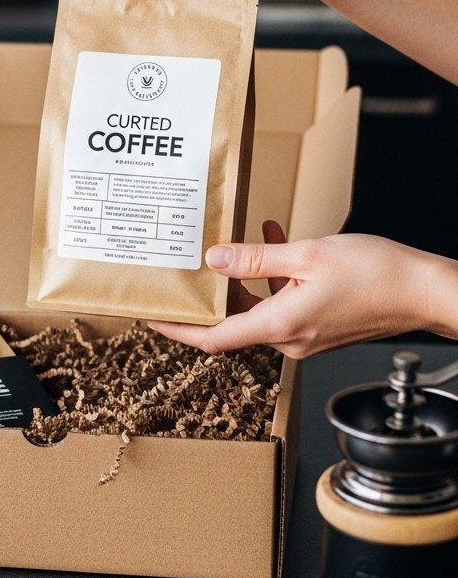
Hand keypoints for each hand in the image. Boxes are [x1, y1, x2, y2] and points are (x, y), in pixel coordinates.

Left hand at [148, 224, 455, 357]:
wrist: (424, 291)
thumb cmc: (377, 275)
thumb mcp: (307, 255)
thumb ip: (257, 257)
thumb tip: (216, 258)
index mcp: (279, 327)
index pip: (213, 338)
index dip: (178, 328)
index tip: (153, 316)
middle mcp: (289, 339)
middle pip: (233, 322)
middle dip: (213, 292)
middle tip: (190, 267)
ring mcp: (305, 335)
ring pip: (259, 307)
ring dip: (247, 276)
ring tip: (243, 238)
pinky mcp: (320, 326)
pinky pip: (283, 302)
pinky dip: (274, 277)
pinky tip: (277, 240)